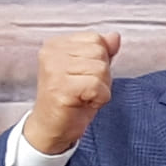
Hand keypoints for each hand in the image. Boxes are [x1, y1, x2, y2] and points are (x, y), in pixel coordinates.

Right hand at [25, 29, 121, 154]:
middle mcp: (51, 53)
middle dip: (102, 75)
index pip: (96, 39)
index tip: (83, 77)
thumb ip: (101, 52)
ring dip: (101, 88)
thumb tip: (115, 36)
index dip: (100, 61)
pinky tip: (84, 103)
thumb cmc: (70, 101)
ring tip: (84, 97)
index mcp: (56, 44)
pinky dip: (99, 98)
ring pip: (101, 69)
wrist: (51, 129)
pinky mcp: (61, 87)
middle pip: (100, 53)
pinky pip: (97, 86)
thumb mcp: (88, 71)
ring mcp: (54, 69)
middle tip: (85, 90)